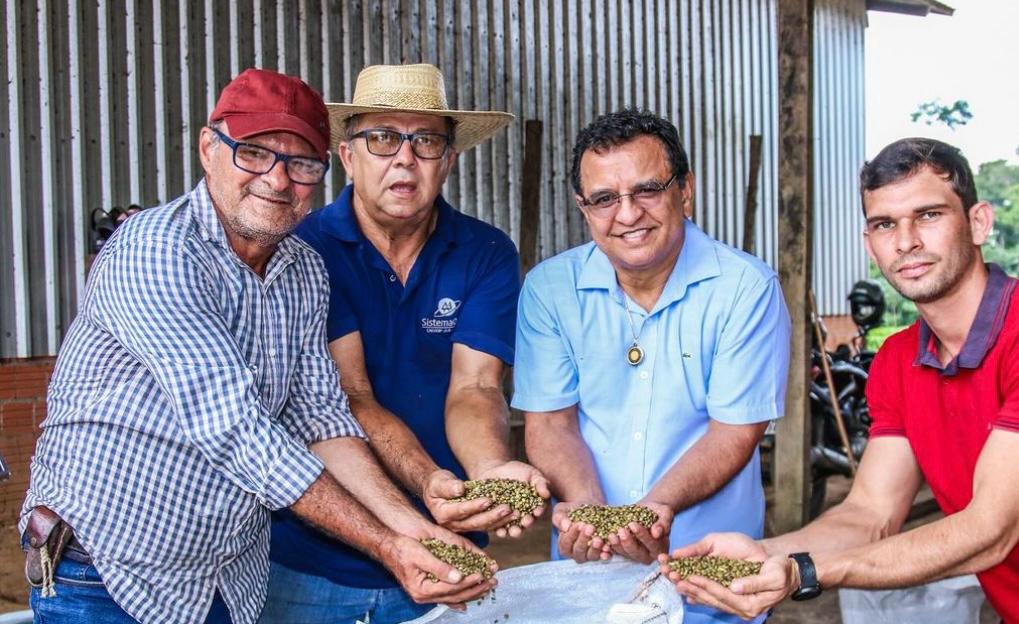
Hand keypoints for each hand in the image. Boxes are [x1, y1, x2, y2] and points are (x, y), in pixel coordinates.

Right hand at [380, 532, 497, 608]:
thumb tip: (458, 577)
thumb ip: (439, 567)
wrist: (389, 547)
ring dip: (472, 593)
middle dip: (476, 589)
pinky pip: (446, 597)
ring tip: (487, 588)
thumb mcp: (420, 554)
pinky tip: (466, 602)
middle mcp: (424, 596)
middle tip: (492, 582)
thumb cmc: (402, 548)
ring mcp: (425, 595)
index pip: (452, 589)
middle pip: (455, 596)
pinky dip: (458, 598)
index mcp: (422, 589)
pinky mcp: (427, 590)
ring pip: (453, 598)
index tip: (483, 574)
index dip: (469, 582)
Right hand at [422, 469, 515, 532]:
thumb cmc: (437, 483)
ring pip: (484, 526)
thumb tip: (460, 489)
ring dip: (501, 520)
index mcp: (443, 514)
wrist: (437, 489)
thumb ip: (448, 486)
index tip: (489, 499)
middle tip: (508, 508)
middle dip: (493, 515)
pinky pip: (487, 525)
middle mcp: (453, 525)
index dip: (475, 505)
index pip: (462, 510)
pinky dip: (501, 521)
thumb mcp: (438, 482)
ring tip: (516, 513)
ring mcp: (463, 527)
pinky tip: (514, 516)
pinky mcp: (472, 526)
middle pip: (475, 522)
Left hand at [473, 460, 550, 537]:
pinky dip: (499, 530)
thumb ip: (541, 483)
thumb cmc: (518, 471)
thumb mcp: (532, 474)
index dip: (538, 512)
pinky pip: (498, 527)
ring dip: (514, 531)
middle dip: (527, 523)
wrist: (497, 469)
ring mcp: (509, 518)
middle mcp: (523, 515)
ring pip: (513, 528)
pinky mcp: (496, 519)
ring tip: (513, 530)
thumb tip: (546, 494)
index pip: (538, 511)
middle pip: (526, 523)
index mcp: (534, 506)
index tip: (537, 511)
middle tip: (526, 521)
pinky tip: (500, 530)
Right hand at [552, 501, 611, 562]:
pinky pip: (604, 556)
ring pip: (591, 556)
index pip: (566, 544)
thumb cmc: (571, 509)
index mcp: (564, 545)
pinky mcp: (602, 552)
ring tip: (599, 539)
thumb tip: (565, 527)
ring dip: (596, 548)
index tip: (579, 524)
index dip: (572, 535)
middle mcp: (576, 553)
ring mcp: (589, 554)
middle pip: (579, 551)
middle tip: (590, 528)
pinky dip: (606, 553)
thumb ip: (559, 518)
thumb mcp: (561, 510)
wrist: (588, 504)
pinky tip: (608, 547)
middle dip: (584, 540)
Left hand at [606, 500, 673, 563]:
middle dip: (628, 542)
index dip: (642, 535)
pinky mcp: (624, 550)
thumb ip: (664, 523)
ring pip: (625, 554)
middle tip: (621, 530)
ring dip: (616, 545)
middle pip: (637, 553)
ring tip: (611, 534)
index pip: (651, 544)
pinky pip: (615, 551)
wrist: (650, 509)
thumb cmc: (660, 511)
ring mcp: (634, 554)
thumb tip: (657, 533)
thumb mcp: (665, 513)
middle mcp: (648, 555)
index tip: (633, 524)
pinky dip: (609, 546)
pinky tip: (603, 539)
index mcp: (660, 548)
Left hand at [675, 554, 796, 618]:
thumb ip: (753, 583)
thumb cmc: (782, 571)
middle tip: (676, 580)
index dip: (706, 585)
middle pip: (714, 600)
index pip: (723, 595)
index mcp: (752, 604)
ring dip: (694, 592)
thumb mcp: (774, 575)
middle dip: (694, 589)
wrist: (789, 572)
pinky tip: (689, 594)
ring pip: (712, 601)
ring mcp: (739, 608)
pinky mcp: (736, 602)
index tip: (691, 576)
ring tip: (677, 584)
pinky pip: (716, 600)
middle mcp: (744, 610)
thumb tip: (734, 587)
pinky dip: (702, 596)